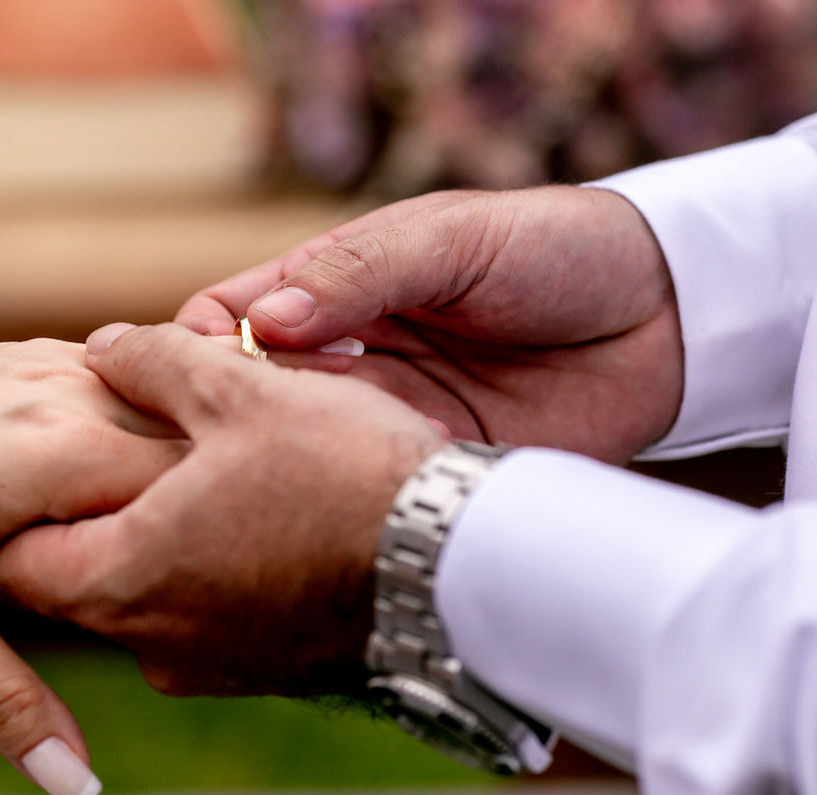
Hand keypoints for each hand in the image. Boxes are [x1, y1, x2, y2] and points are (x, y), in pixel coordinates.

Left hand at [0, 323, 447, 696]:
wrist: (465, 566)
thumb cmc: (346, 474)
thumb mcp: (240, 388)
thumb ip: (152, 361)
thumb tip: (103, 346)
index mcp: (123, 581)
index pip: (15, 561)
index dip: (22, 503)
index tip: (40, 458)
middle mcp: (157, 646)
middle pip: (84, 578)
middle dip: (97, 511)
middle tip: (128, 445)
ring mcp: (218, 668)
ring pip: (154, 595)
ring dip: (163, 537)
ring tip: (210, 470)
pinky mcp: (273, 670)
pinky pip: (211, 615)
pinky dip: (216, 568)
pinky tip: (264, 515)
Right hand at [175, 186, 682, 463]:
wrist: (664, 316)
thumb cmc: (553, 251)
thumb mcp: (450, 238)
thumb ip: (357, 273)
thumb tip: (263, 322)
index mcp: (331, 288)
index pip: (226, 319)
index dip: (192, 347)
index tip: (184, 380)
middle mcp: (343, 358)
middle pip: (246, 395)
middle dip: (218, 421)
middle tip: (212, 450)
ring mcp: (381, 416)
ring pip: (294, 450)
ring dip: (279, 465)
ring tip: (271, 482)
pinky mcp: (424, 467)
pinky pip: (365, 488)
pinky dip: (346, 498)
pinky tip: (348, 501)